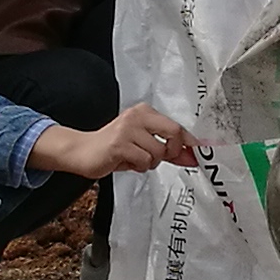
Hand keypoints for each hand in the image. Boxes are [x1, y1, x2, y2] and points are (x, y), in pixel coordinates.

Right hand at [32, 104, 201, 176]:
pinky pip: (144, 161)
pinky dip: (138, 167)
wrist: (81, 151)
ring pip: (158, 152)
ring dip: (149, 163)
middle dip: (173, 151)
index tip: (197, 155)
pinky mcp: (120, 144)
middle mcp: (138, 116)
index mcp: (145, 112)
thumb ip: (167, 150)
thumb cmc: (113, 148)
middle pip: (174, 133)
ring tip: (134, 159)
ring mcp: (128, 129)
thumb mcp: (143, 145)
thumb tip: (191, 157)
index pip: (177, 126)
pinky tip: (126, 162)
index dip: (189, 143)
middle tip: (161, 157)